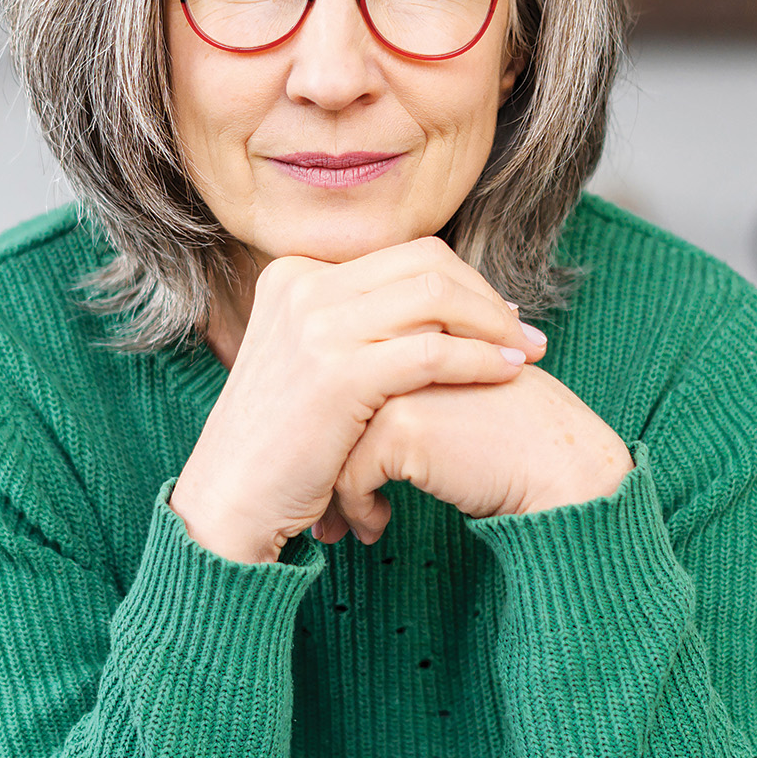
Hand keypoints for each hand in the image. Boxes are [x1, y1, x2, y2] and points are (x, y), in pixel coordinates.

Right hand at [169, 238, 546, 563]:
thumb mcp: (307, 364)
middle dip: (487, 296)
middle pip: (427, 263)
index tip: (500, 318)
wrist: (229, 503)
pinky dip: (480, 359)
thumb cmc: (280, 446)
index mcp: (295, 276)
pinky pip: (432, 350)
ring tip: (527, 355)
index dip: (465, 283)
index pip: (404, 254)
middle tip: (524, 333)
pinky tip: (507, 376)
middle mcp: (302, 287)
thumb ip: (356, 325)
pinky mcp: (336, 373)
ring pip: (436, 295)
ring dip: (494, 323)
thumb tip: (437, 307)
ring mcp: (316, 326)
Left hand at [330, 364, 633, 543]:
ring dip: (332, 492)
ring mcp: (399, 380)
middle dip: (320, 460)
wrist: (565, 470)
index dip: (332, 426)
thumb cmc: (517, 439)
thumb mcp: (457, 394)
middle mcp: (401, 342)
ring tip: (338, 528)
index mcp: (415, 326)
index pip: (342, 373)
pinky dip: (358, 508)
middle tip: (319, 507)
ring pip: (332, 440)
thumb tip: (349, 418)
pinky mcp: (402, 424)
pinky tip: (376, 530)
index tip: (328, 467)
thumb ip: (411, 384)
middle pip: (329, 403)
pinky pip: (351, 474)